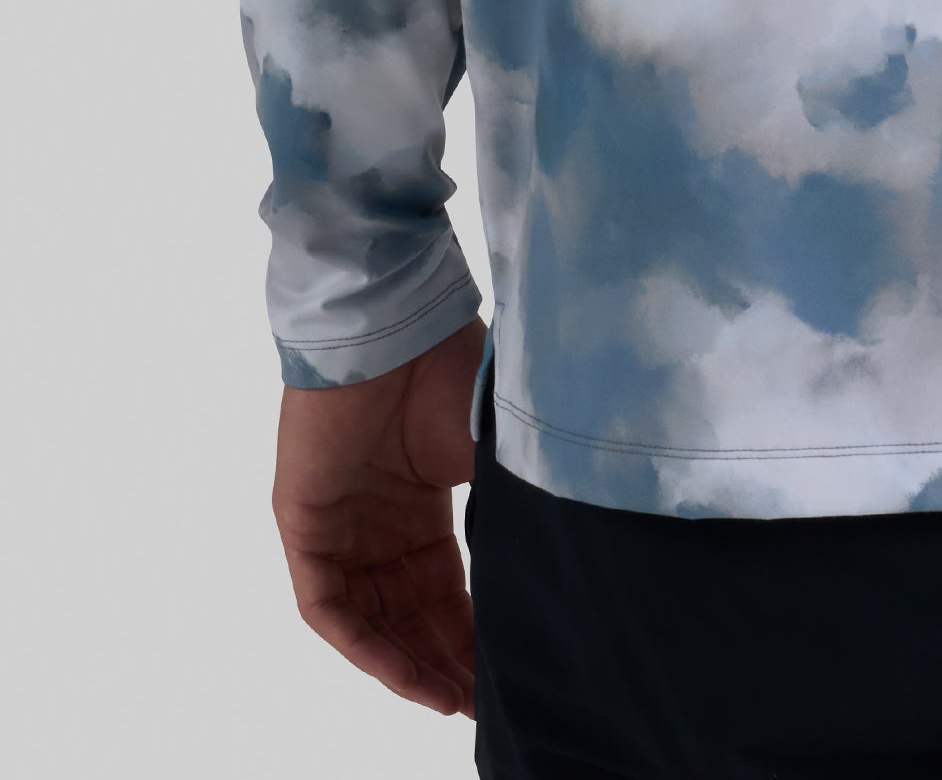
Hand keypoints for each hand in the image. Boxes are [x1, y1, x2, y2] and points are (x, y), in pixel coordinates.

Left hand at [272, 316, 488, 718]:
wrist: (396, 326)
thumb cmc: (450, 371)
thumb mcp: (490, 452)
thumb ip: (507, 505)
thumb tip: (555, 559)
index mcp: (421, 503)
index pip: (444, 589)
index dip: (472, 634)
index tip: (506, 672)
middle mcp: (376, 523)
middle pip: (408, 615)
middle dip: (445, 662)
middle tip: (484, 701)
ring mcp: (337, 525)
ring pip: (369, 621)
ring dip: (408, 664)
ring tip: (451, 700)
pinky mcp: (301, 524)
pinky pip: (327, 607)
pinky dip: (365, 645)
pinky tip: (405, 674)